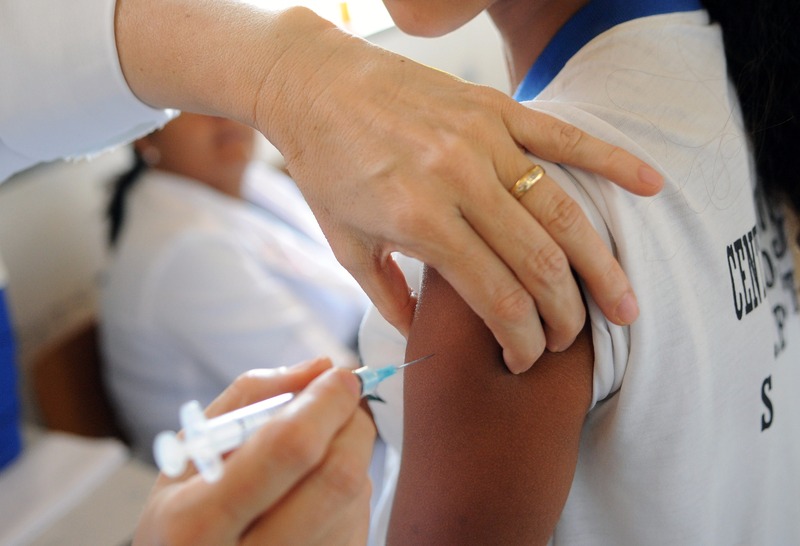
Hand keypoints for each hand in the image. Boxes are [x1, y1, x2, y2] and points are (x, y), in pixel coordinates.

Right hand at [133, 358, 374, 545]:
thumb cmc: (189, 506)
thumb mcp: (193, 450)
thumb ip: (252, 396)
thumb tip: (321, 367)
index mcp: (196, 522)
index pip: (288, 448)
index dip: (325, 402)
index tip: (340, 375)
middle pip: (338, 475)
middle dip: (352, 423)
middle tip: (343, 401)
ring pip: (355, 497)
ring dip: (351, 454)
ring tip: (315, 452)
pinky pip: (360, 519)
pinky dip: (350, 490)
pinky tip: (315, 492)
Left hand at [258, 15, 662, 372]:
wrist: (314, 84)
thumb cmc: (325, 166)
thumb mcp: (345, 243)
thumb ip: (387, 296)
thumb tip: (420, 338)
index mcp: (421, 221)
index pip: (497, 297)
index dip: (522, 339)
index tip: (529, 359)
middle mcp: (460, 181)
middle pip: (539, 264)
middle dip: (566, 315)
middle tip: (575, 341)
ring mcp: (483, 140)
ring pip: (563, 212)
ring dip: (601, 264)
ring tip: (626, 302)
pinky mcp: (495, 107)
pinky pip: (565, 137)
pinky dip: (612, 162)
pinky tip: (650, 186)